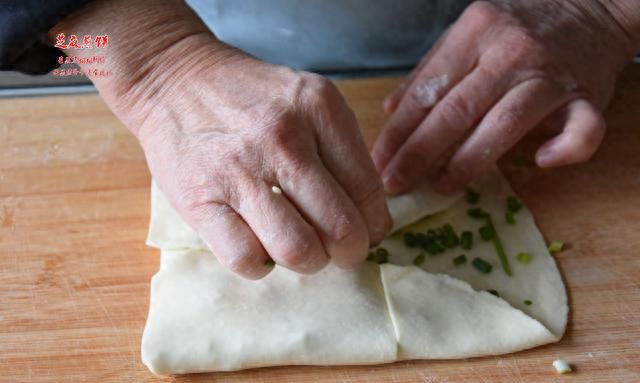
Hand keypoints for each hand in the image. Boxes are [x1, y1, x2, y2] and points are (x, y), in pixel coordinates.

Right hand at [135, 46, 390, 278]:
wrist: (174, 80)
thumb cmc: (250, 97)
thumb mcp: (308, 99)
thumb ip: (343, 149)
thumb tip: (369, 217)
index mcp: (319, 110)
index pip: (367, 189)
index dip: (374, 225)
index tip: (367, 232)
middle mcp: (283, 139)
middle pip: (339, 227)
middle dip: (349, 252)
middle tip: (341, 251)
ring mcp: (239, 170)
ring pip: (297, 250)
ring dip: (308, 262)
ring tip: (302, 249)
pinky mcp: (200, 200)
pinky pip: (245, 259)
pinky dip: (261, 265)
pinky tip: (260, 245)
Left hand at [372, 0, 637, 193]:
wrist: (591, 4)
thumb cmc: (520, 23)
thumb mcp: (468, 30)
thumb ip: (429, 69)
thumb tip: (390, 109)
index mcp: (475, 33)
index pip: (428, 90)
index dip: (400, 131)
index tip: (379, 162)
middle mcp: (510, 53)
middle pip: (457, 111)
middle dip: (419, 153)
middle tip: (395, 184)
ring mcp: (550, 76)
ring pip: (504, 125)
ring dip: (468, 162)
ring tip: (441, 187)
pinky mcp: (588, 96)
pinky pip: (581, 130)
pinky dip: (562, 150)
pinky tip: (538, 163)